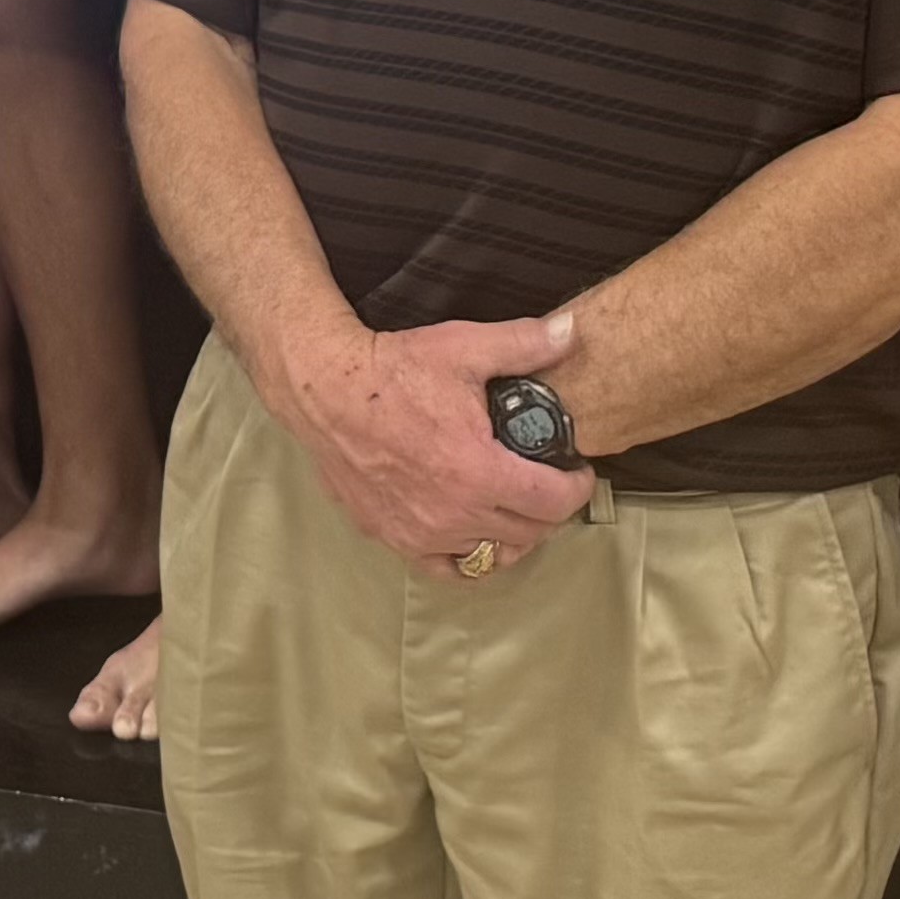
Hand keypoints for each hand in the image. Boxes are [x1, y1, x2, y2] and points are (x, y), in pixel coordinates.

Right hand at [269, 311, 590, 581]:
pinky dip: (469, 554)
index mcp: (479, 472)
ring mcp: (422, 532)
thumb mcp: (463, 346)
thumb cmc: (391, 370)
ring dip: (513, 532)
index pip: (554, 502)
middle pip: (530, 532)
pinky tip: (473, 531)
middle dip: (549, 507)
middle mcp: (454, 514)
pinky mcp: (393, 536)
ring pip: (493, 552)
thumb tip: (572, 330)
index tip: (576, 470)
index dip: (576, 486)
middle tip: (548, 482)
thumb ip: (525, 344)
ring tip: (515, 505)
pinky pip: (448, 568)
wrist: (323, 389)